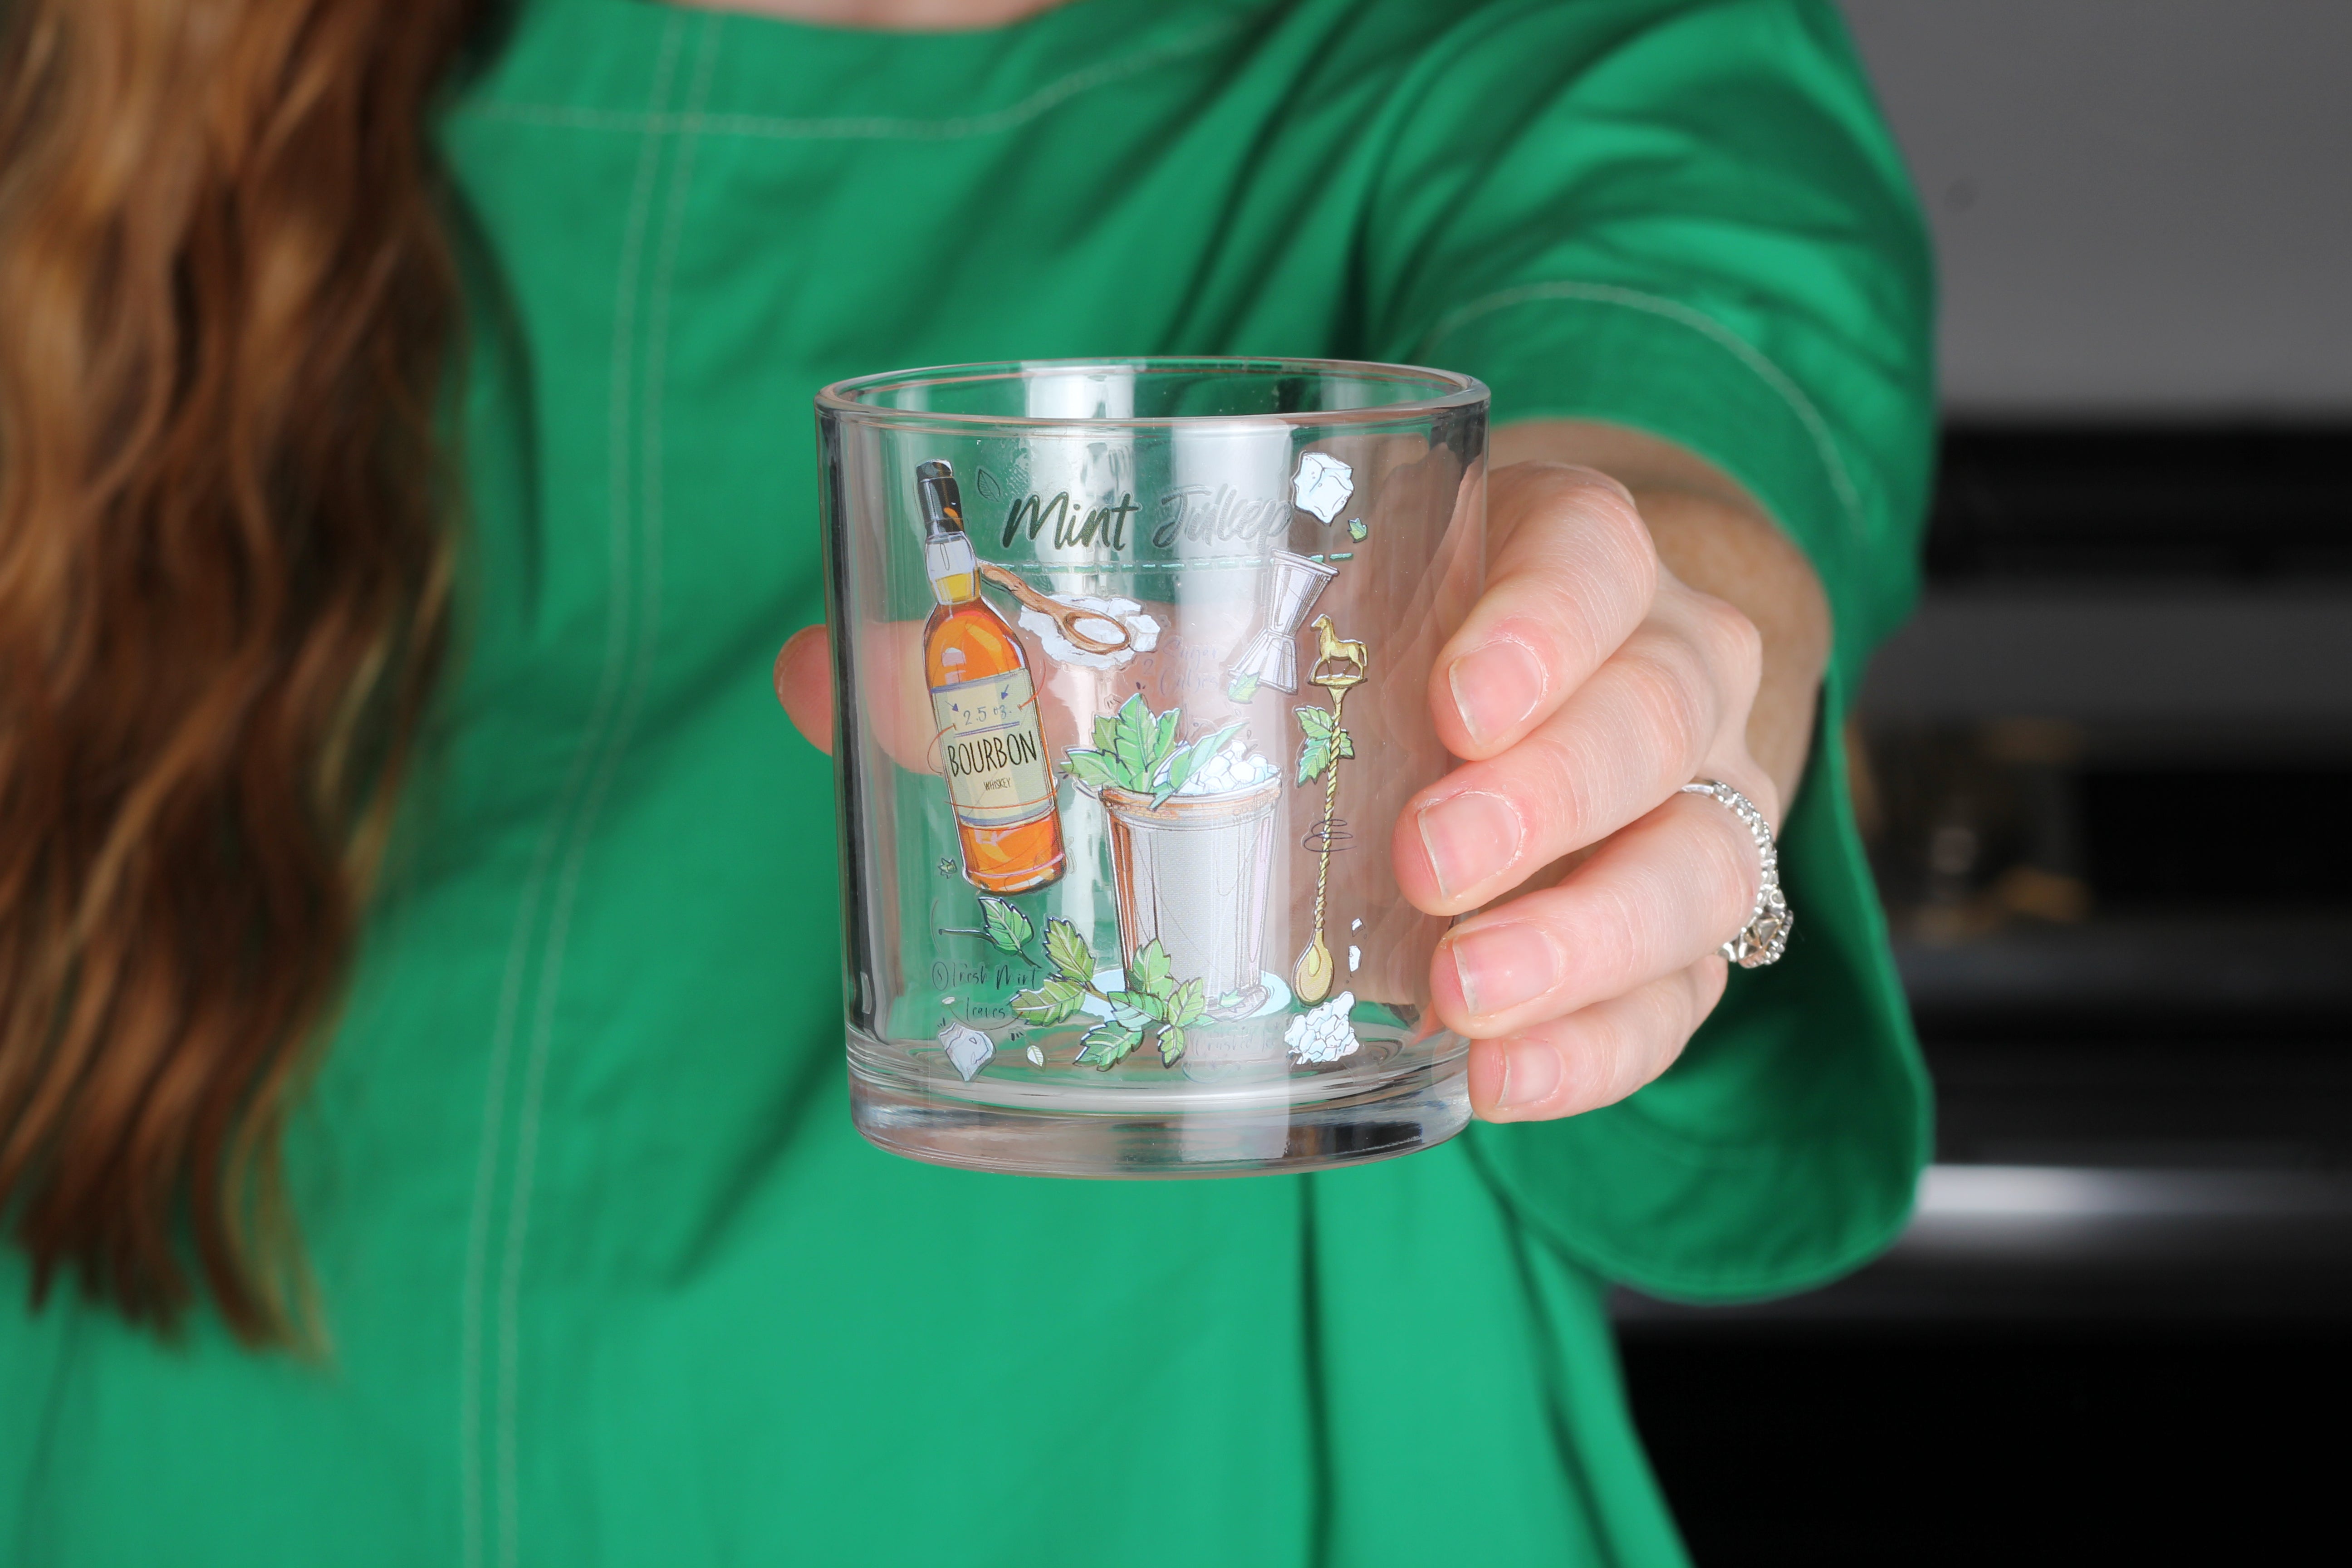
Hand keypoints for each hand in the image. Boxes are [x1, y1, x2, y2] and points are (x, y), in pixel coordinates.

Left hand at [775, 425, 1829, 1127]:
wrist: (1543, 698)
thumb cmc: (1361, 648)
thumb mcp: (1239, 619)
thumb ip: (1045, 648)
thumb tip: (816, 675)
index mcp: (1542, 565)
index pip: (1591, 553)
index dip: (1543, 617)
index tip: (1448, 694)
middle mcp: (1645, 676)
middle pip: (1656, 713)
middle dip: (1549, 794)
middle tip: (1421, 866)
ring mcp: (1679, 809)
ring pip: (1694, 862)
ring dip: (1588, 940)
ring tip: (1466, 1004)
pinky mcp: (1669, 934)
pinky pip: (1681, 993)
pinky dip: (1602, 1045)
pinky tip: (1503, 1081)